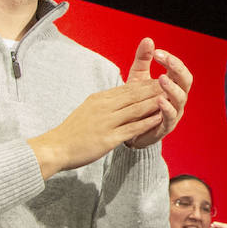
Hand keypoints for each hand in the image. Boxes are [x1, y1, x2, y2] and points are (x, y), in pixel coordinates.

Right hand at [28, 78, 163, 177]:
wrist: (55, 147)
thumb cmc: (72, 132)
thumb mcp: (88, 110)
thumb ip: (104, 104)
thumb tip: (119, 98)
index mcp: (99, 99)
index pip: (127, 88)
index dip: (145, 84)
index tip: (160, 80)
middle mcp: (104, 107)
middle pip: (134, 95)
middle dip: (154, 89)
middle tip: (171, 84)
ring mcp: (106, 122)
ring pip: (135, 109)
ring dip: (154, 103)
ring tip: (170, 99)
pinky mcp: (108, 138)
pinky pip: (132, 128)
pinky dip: (147, 122)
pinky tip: (159, 119)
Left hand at [125, 38, 192, 148]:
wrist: (128, 128)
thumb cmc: (137, 102)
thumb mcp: (138, 77)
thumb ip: (143, 60)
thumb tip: (148, 39)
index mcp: (173, 85)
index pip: (179, 70)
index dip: (172, 60)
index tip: (157, 53)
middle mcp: (177, 98)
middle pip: (186, 81)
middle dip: (177, 69)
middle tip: (166, 60)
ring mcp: (173, 112)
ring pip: (180, 99)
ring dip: (172, 88)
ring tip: (162, 79)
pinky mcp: (165, 126)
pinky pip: (170, 117)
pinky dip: (166, 108)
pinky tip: (159, 100)